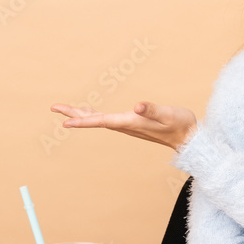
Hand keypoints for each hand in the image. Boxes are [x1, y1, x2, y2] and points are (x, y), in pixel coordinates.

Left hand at [50, 101, 197, 150]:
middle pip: (94, 120)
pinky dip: (95, 116)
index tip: (64, 122)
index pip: (101, 121)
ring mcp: (128, 126)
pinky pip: (107, 120)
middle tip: (54, 107)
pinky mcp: (133, 124)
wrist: (189, 138)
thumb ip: (152, 110)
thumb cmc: (180, 124)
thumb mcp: (168, 114)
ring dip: (82, 115)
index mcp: (131, 123)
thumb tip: (137, 106)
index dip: (82, 121)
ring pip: (99, 120)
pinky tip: (92, 113)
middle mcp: (126, 126)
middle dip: (74, 114)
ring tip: (66, 110)